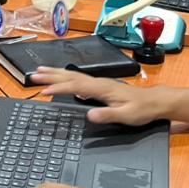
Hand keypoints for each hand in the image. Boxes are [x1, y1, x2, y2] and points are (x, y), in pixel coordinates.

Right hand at [28, 67, 171, 125]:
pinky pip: (78, 79)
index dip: (59, 88)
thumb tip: (90, 115)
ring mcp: (99, 83)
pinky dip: (65, 77)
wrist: (155, 101)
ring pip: (73, 75)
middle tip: (33, 75)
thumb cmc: (142, 109)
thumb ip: (108, 115)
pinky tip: (59, 78)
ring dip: (55, 73)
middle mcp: (98, 82)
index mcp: (102, 89)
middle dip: (51, 75)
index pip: (76, 86)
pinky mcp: (100, 86)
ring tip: (40, 71)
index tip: (44, 91)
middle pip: (70, 76)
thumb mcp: (126, 116)